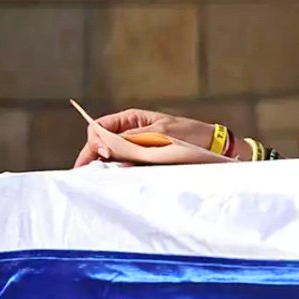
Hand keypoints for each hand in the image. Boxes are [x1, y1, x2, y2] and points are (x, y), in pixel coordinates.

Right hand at [73, 108, 214, 167]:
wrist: (210, 145)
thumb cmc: (189, 134)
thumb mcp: (160, 133)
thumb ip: (133, 139)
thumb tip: (108, 146)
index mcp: (131, 119)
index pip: (100, 127)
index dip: (96, 141)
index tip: (104, 155)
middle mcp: (130, 132)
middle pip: (101, 143)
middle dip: (93, 157)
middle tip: (87, 175)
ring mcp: (135, 146)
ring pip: (111, 156)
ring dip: (104, 166)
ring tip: (99, 179)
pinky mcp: (143, 159)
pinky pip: (125, 164)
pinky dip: (118, 171)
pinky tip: (115, 179)